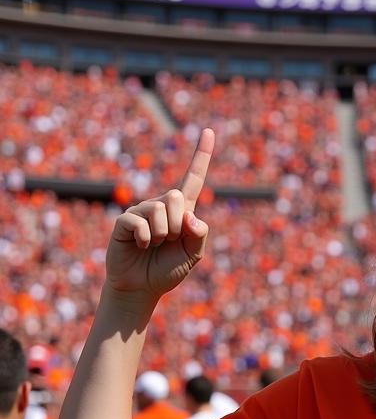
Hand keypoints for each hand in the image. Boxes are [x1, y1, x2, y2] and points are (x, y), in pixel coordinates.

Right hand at [105, 128, 214, 302]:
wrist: (142, 288)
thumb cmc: (168, 270)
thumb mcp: (193, 256)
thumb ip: (199, 235)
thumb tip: (191, 216)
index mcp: (181, 211)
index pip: (193, 179)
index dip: (201, 156)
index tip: (208, 131)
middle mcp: (160, 206)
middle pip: (176, 196)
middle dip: (178, 224)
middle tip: (169, 241)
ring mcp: (141, 211)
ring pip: (159, 210)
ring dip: (162, 234)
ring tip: (154, 246)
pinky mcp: (124, 221)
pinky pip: (139, 221)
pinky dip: (146, 239)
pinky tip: (141, 246)